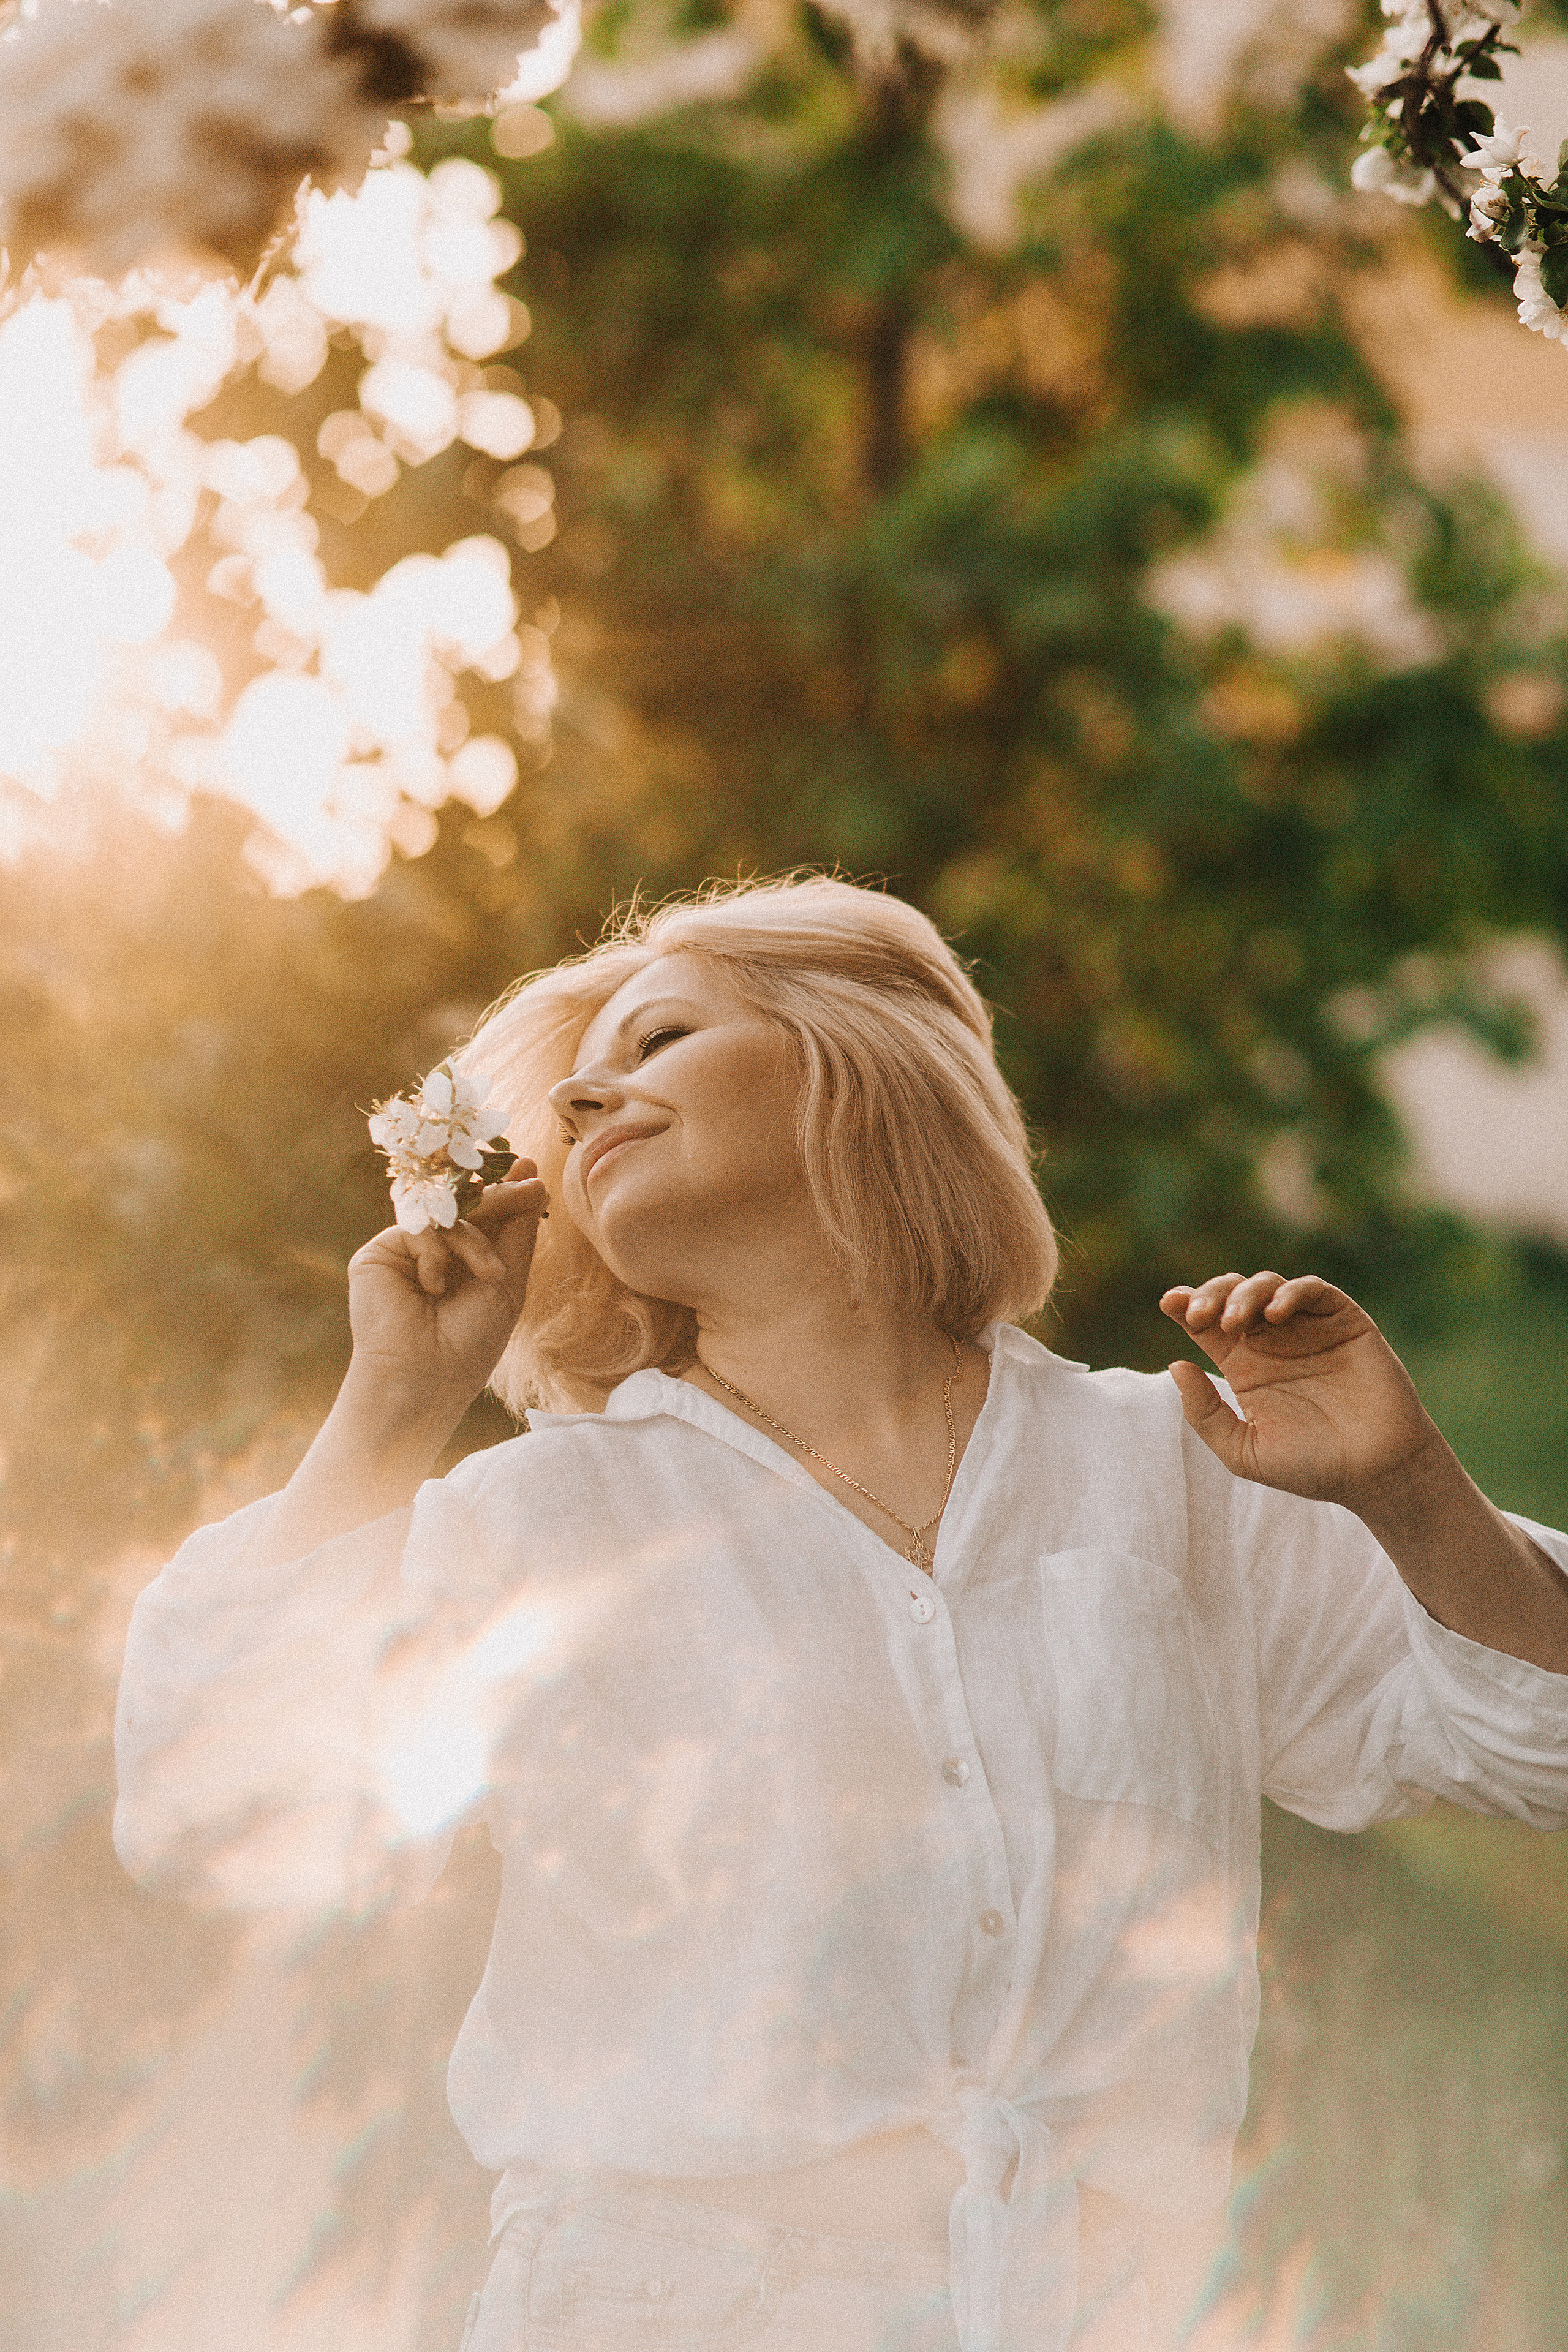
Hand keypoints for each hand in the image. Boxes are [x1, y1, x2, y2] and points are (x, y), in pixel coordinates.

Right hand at [344, 1159, 548, 1423]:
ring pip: (446, 1216)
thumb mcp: (506, 1282)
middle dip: (500, 1196)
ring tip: (491, 1275)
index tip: (531, 1172)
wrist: (425, 1377)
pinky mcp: (377, 1255)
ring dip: (476, 1242)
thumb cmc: (470, 1342)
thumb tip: (536, 1182)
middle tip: (529, 1184)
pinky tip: (433, 1289)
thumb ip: (517, 1233)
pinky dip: (436, 1255)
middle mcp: (434, 1256)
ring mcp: (404, 1254)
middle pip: (465, 1208)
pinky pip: (418, 1229)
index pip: (484, 1218)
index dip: (506, 1193)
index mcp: (464, 1265)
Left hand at [1159, 1271, 1440, 1511]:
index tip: (1169, 1304)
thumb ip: (1205, 1413)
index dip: (1185, 1305)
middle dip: (1209, 1294)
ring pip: (1267, 1285)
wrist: (1375, 1473)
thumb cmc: (1311, 1467)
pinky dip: (1291, 1292)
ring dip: (1245, 1294)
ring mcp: (1308, 1328)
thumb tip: (1175, 1364)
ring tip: (1234, 1320)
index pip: (1206, 1323)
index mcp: (1243, 1365)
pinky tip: (1274, 1313)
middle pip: (1231, 1295)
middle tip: (1198, 1315)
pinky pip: (1314, 1291)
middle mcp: (1272, 1340)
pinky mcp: (1344, 1321)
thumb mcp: (1243, 1451)